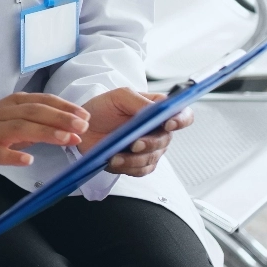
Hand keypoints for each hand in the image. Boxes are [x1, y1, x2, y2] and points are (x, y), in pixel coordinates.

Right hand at [0, 94, 89, 169]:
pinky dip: (12, 156)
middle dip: (59, 118)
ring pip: (19, 129)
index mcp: (13, 104)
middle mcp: (3, 114)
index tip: (85, 116)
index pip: (42, 101)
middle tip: (82, 127)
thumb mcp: (14, 116)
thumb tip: (70, 128)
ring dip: (44, 133)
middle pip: (33, 112)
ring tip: (65, 140)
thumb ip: (39, 121)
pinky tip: (28, 161)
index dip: (64, 107)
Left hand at [77, 88, 193, 176]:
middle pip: (165, 140)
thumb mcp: (119, 96)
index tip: (168, 123)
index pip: (182, 114)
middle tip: (134, 143)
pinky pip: (141, 170)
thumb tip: (155, 110)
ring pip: (152, 157)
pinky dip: (128, 167)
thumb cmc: (103, 108)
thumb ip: (139, 101)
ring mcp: (149, 148)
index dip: (181, 119)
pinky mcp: (138, 163)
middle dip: (150, 143)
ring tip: (116, 155)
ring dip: (135, 158)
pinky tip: (114, 160)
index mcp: (157, 110)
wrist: (84, 127)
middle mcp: (157, 130)